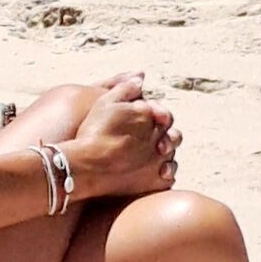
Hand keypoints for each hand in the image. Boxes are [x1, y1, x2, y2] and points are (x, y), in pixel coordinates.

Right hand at [66, 84, 178, 201]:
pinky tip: (150, 174)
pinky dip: (162, 176)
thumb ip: (126, 88)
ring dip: (164, 158)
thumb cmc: (94, 132)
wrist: (87, 166)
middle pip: (173, 137)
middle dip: (165, 138)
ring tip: (149, 160)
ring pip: (172, 159)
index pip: (165, 115)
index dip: (156, 118)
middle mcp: (160, 138)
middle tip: (152, 143)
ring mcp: (159, 162)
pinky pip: (168, 179)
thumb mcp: (105, 102)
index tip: (145, 124)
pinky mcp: (156, 182)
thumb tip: (140, 79)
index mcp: (151, 116)